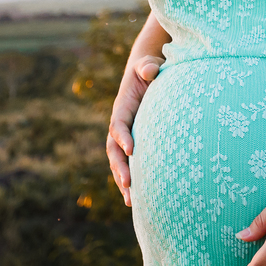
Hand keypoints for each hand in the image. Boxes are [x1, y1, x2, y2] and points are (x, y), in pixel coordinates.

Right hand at [106, 54, 164, 205]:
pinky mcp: (133, 144)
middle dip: (119, 168)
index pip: (118, 124)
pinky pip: (129, 165)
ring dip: (123, 180)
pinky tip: (136, 199)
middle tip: (129, 184)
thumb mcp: (148, 65)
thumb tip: (152, 71)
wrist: (147, 75)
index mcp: (122, 107)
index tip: (131, 150)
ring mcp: (125, 136)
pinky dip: (130, 181)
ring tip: (130, 200)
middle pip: (113, 149)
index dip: (122, 137)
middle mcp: (119, 125)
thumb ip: (148, 67)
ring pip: (119, 162)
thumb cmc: (149, 69)